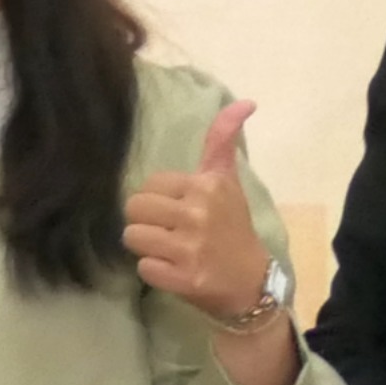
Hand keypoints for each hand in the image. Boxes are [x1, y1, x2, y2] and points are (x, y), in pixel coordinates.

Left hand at [120, 99, 273, 324]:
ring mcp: (191, 247)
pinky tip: (176, 271)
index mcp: (208, 185)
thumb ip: (222, 142)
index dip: (159, 199)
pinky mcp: (184, 278)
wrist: (253, 283)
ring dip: (146, 247)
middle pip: (134, 208)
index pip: (150, 184)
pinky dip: (154, 272)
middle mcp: (199, 213)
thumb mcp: (228, 182)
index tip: (181, 211)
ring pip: (132, 236)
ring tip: (170, 251)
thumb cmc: (233, 228)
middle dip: (146, 221)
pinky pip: (142, 267)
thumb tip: (244, 102)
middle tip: (170, 233)